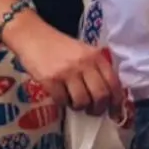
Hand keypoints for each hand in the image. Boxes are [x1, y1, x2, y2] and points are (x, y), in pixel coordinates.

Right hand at [5, 14, 124, 115]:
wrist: (32, 36)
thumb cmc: (59, 47)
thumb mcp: (83, 52)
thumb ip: (96, 69)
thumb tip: (108, 96)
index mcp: (96, 57)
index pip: (114, 83)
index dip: (116, 102)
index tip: (114, 112)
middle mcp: (85, 63)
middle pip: (101, 95)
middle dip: (98, 109)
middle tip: (92, 111)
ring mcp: (67, 72)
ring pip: (82, 101)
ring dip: (79, 107)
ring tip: (74, 103)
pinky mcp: (51, 79)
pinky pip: (62, 101)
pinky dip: (63, 103)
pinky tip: (61, 96)